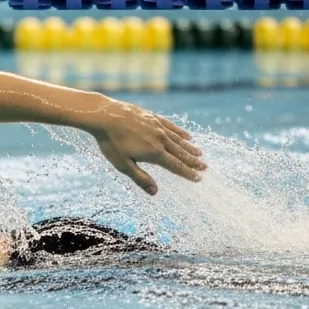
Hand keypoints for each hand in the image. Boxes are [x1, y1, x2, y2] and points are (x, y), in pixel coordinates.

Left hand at [88, 102, 205, 194]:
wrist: (103, 115)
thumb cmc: (111, 142)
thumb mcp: (122, 164)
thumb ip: (140, 178)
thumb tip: (155, 193)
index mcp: (154, 153)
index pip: (175, 166)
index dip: (187, 173)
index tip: (198, 178)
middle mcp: (160, 139)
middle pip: (180, 153)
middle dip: (193, 161)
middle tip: (205, 167)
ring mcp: (157, 126)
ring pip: (178, 139)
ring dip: (189, 147)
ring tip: (200, 153)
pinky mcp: (152, 116)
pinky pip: (170, 126)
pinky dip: (180, 132)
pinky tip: (187, 135)